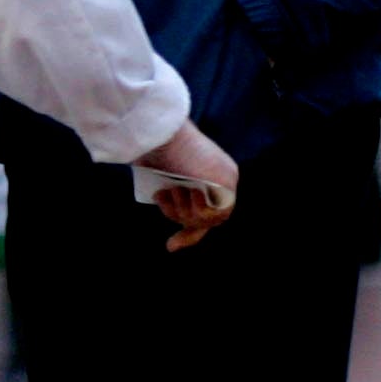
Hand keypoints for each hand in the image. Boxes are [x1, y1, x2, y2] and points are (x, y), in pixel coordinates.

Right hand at [137, 122, 239, 252]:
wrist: (160, 134)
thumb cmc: (152, 151)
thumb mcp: (156, 180)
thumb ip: (166, 195)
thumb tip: (162, 213)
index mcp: (206, 176)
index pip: (206, 213)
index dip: (189, 235)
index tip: (170, 247)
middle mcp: (221, 178)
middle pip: (203, 220)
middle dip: (178, 216)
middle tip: (165, 195)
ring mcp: (228, 180)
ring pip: (207, 220)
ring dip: (183, 210)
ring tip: (175, 188)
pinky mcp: (229, 182)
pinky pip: (216, 214)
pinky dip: (199, 209)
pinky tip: (191, 191)